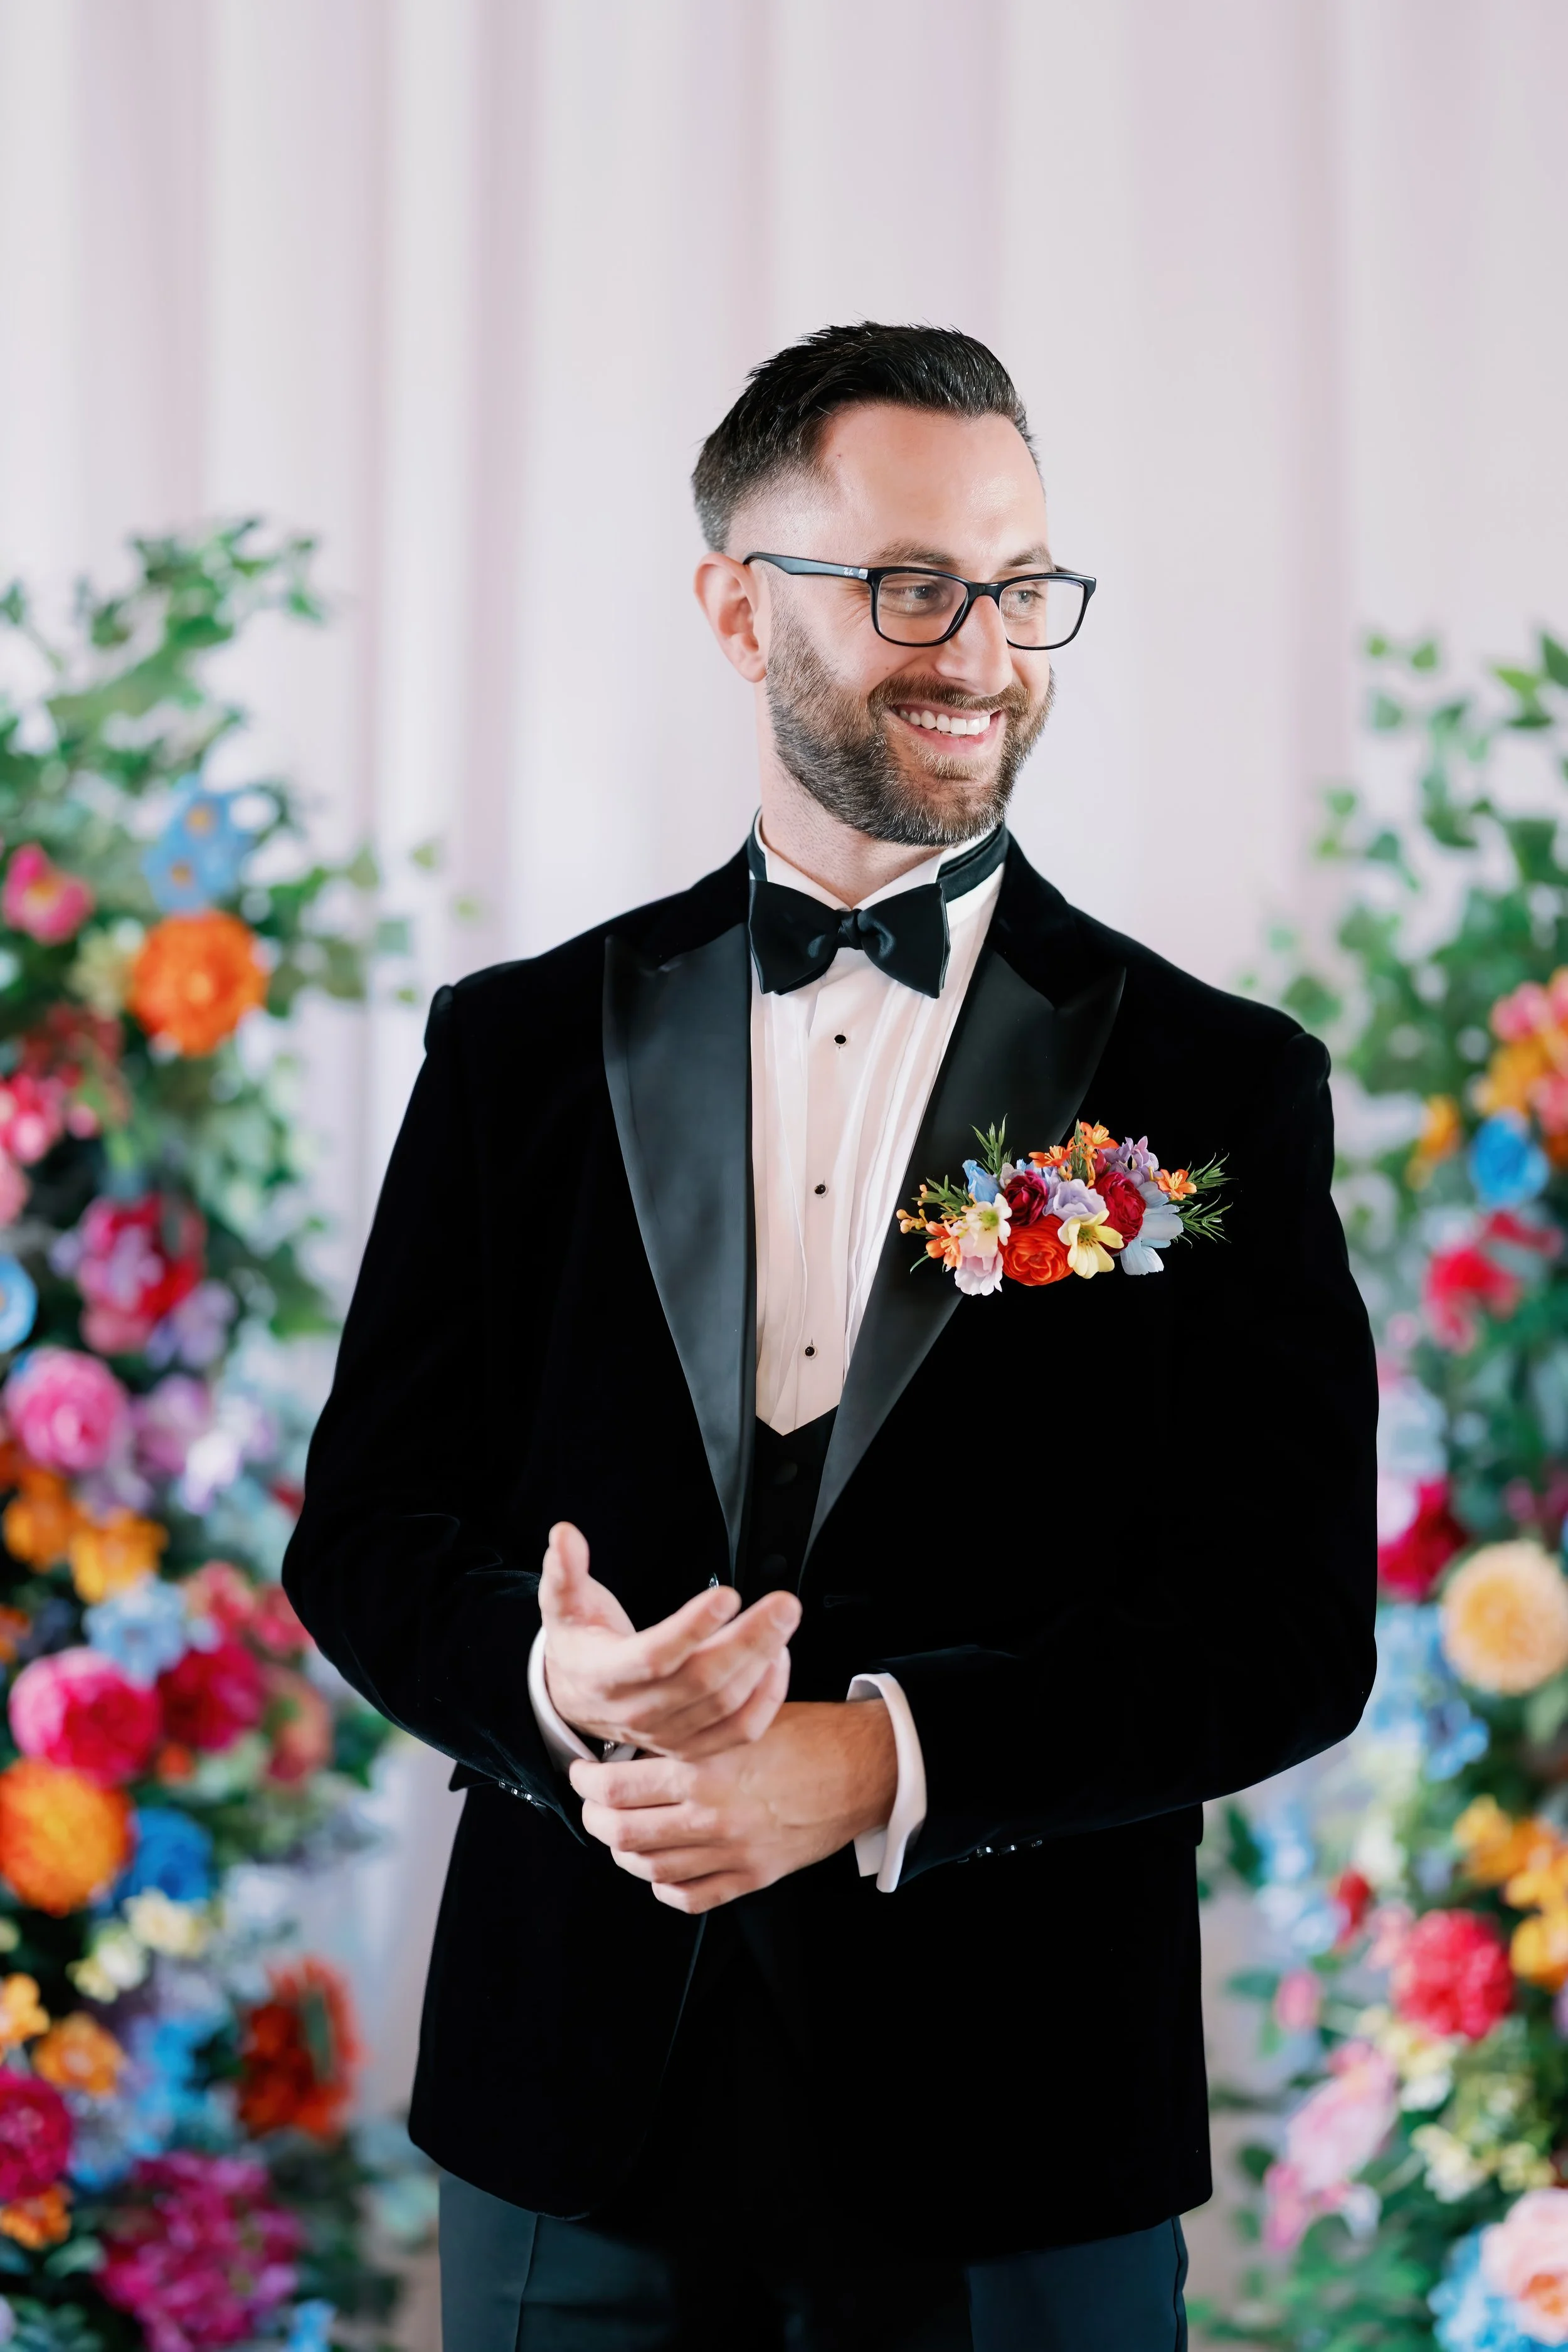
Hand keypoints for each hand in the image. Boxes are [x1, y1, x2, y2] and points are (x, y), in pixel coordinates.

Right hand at [539, 1522, 800, 1757]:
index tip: (728, 1594)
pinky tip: (778, 1659)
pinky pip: (740, 1731)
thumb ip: (564, 1571)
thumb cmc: (580, 1644)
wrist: (577, 1699)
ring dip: (763, 1662)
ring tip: (783, 1621)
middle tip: (784, 1604)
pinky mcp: (692, 1747)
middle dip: (749, 1641)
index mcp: (605, 1675)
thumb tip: (564, 1534)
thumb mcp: (562, 1605)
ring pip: (726, 1706)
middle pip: (702, 1682)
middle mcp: (638, 1711)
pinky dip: (768, 1698)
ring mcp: (668, 1735)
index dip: (692, 1627)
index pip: (654, 1656)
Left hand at [569, 1698, 897, 1912]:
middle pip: (622, 1832)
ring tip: (621, 1833)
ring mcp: (731, 1852)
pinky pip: (690, 1896)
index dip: (587, 1782)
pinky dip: (665, 1887)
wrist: (862, 1769)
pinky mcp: (751, 1876)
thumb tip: (636, 1736)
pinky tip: (661, 1869)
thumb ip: (690, 1733)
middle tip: (593, 1806)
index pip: (616, 1787)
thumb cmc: (807, 1734)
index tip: (583, 1772)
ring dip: (624, 1852)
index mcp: (704, 1768)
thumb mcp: (741, 1719)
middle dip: (595, 1820)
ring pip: (650, 1868)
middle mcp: (711, 1815)